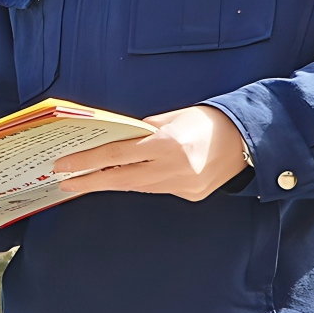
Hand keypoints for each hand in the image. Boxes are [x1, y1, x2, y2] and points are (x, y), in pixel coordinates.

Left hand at [48, 105, 248, 201]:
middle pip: (120, 179)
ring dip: (111, 182)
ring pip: (137, 187)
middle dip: (89, 181)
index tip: (63, 167)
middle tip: (64, 183)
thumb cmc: (209, 121)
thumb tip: (117, 139)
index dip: (86, 162)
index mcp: (167, 144)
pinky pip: (156, 189)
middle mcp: (173, 169)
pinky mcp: (190, 195)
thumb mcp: (173, 117)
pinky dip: (139, 183)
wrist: (250, 140)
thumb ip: (144, 130)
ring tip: (86, 180)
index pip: (116, 155)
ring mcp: (182, 186)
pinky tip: (124, 178)